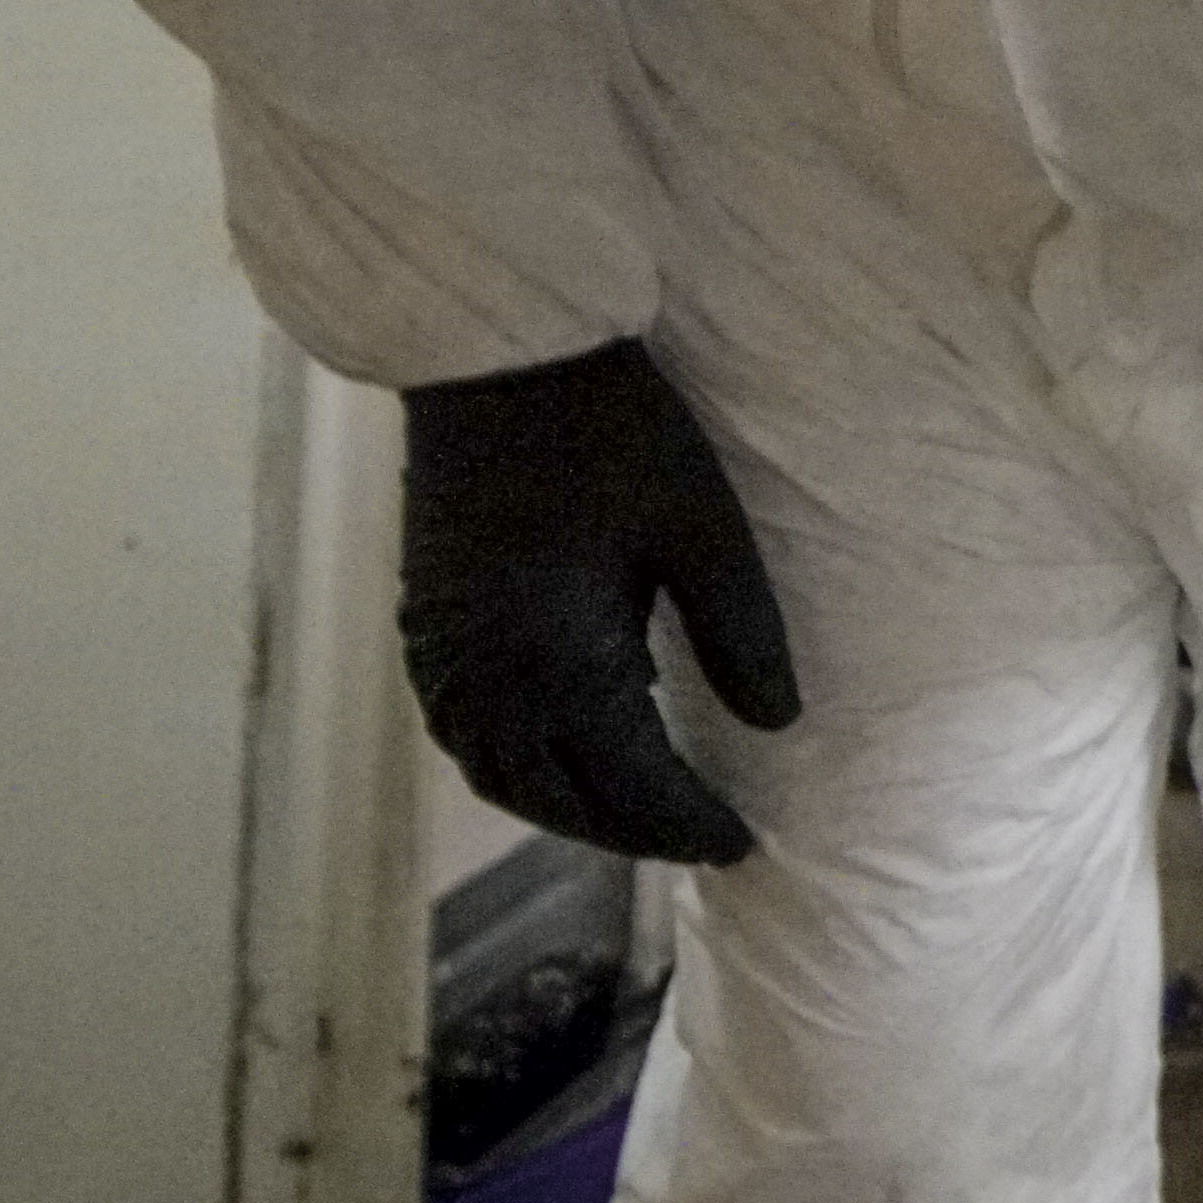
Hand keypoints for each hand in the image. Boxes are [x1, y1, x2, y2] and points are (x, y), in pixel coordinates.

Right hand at [397, 337, 802, 865]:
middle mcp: (484, 677)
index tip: (742, 847)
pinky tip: (567, 747)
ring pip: (500, 776)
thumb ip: (741, 636)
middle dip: (629, 833)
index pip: (631, 787)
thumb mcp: (705, 529)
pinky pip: (464, 733)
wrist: (499, 354)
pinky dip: (517, 765)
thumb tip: (779, 726)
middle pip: (557, 799)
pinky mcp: (423, 622)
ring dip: (566, 808)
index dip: (688, 825)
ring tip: (639, 812)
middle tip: (698, 840)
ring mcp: (441, 653)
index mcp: (555, 661)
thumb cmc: (614, 431)